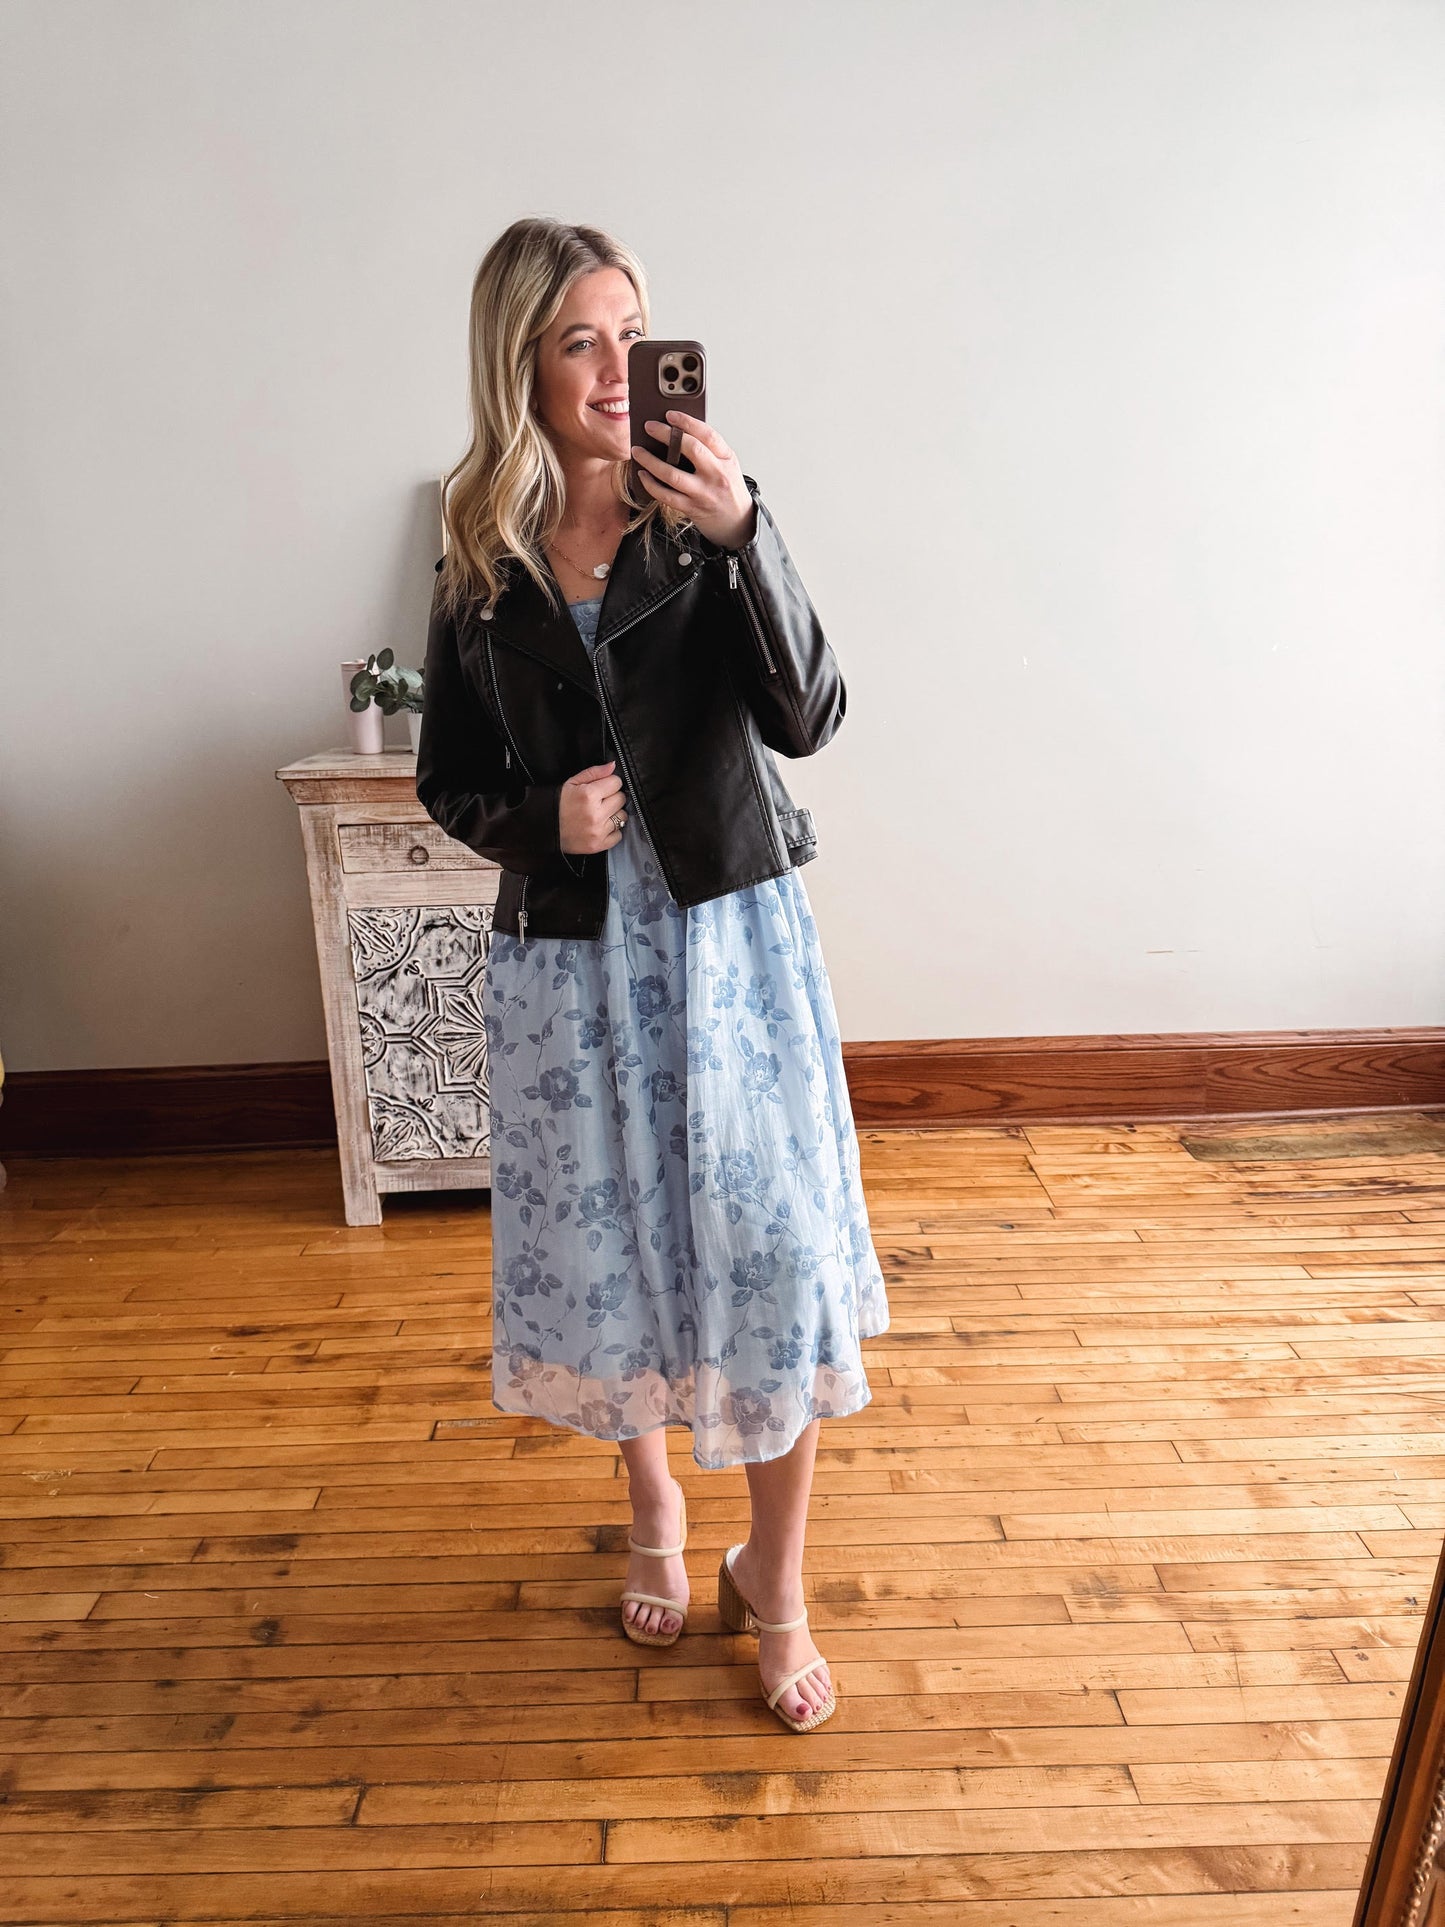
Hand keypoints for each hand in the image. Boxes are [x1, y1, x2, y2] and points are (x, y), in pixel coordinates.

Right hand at [559, 760, 627, 853]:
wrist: (543, 828)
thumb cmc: (557, 804)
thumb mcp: (572, 783)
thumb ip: (594, 772)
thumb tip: (612, 766)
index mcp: (588, 795)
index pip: (616, 782)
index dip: (609, 783)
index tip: (602, 787)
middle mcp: (595, 813)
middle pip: (621, 799)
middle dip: (612, 797)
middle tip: (599, 801)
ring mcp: (597, 831)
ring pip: (622, 816)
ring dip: (613, 814)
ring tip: (600, 814)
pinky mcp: (598, 844)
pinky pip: (618, 835)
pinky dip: (612, 831)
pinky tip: (600, 826)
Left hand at [631, 411, 756, 549]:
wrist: (737, 521)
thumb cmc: (728, 490)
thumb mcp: (726, 465)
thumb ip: (708, 449)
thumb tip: (676, 432)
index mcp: (726, 459)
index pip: (708, 435)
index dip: (687, 422)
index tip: (670, 414)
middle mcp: (716, 475)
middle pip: (691, 449)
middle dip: (666, 435)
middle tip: (649, 427)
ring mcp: (704, 493)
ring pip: (673, 474)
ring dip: (650, 461)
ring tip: (638, 451)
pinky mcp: (692, 508)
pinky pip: (666, 496)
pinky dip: (651, 484)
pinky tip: (643, 474)